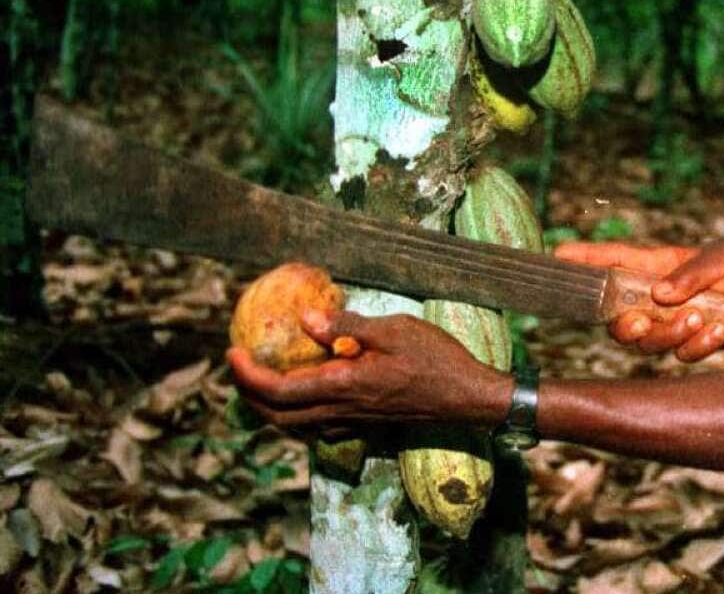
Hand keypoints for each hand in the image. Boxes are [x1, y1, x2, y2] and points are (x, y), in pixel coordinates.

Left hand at [228, 310, 505, 428]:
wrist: (468, 397)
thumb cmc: (436, 359)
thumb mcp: (394, 330)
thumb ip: (347, 326)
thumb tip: (305, 320)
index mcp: (343, 385)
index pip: (278, 390)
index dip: (248, 375)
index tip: (232, 352)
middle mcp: (342, 410)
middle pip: (277, 416)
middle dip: (248, 395)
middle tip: (239, 367)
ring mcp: (354, 422)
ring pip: (295, 426)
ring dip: (269, 408)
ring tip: (262, 381)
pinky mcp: (366, 426)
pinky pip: (317, 427)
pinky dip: (297, 415)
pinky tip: (304, 396)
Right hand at [554, 241, 723, 360]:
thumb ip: (693, 272)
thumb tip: (660, 294)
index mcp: (657, 266)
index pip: (612, 261)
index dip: (582, 260)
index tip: (556, 259)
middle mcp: (656, 297)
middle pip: (617, 319)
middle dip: (622, 326)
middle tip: (638, 323)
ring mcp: (672, 323)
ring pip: (646, 342)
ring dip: (668, 334)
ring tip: (700, 318)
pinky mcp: (693, 345)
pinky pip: (682, 355)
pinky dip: (698, 344)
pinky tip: (719, 330)